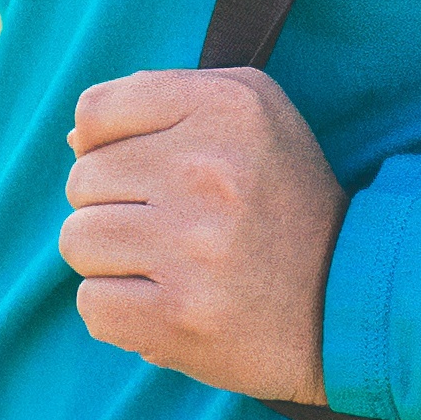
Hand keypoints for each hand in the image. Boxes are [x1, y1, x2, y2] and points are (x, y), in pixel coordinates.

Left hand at [59, 67, 348, 404]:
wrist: (348, 304)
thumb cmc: (285, 201)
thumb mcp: (250, 115)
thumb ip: (160, 102)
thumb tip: (72, 139)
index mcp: (226, 106)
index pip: (94, 111)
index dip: (105, 144)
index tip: (147, 170)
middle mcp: (208, 169)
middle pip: (81, 178)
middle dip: (113, 204)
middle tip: (170, 225)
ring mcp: (193, 246)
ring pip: (77, 239)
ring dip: (110, 259)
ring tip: (163, 264)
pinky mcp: (181, 316)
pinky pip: (91, 303)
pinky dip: (116, 310)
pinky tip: (160, 304)